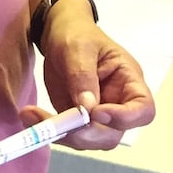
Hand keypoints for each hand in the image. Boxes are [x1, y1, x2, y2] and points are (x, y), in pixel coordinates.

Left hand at [26, 10, 154, 149]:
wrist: (58, 32)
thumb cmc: (76, 33)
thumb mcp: (78, 47)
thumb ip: (83, 75)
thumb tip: (87, 109)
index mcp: (129, 79)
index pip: (143, 109)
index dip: (125, 118)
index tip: (96, 113)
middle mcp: (118, 101)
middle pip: (114, 133)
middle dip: (86, 133)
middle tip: (58, 122)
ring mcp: (97, 113)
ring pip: (90, 140)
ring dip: (63, 134)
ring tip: (33, 116)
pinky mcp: (77, 118)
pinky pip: (68, 133)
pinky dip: (49, 129)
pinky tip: (29, 116)